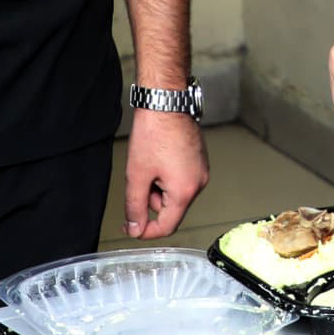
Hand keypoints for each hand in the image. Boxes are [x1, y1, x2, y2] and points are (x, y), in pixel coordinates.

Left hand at [123, 107, 209, 237]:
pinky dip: (166, 176)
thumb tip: (135, 228)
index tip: (132, 228)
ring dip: (158, 187)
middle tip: (138, 179)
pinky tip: (157, 158)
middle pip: (171, 209)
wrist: (166, 102)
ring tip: (148, 164)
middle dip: (150, 200)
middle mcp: (199, 183)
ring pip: (175, 193)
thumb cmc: (154, 132)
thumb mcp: (136, 175)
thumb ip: (135, 206)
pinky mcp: (198, 160)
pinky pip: (181, 179)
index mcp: (185, 191)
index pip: (167, 226)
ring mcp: (201, 171)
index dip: (146, 231)